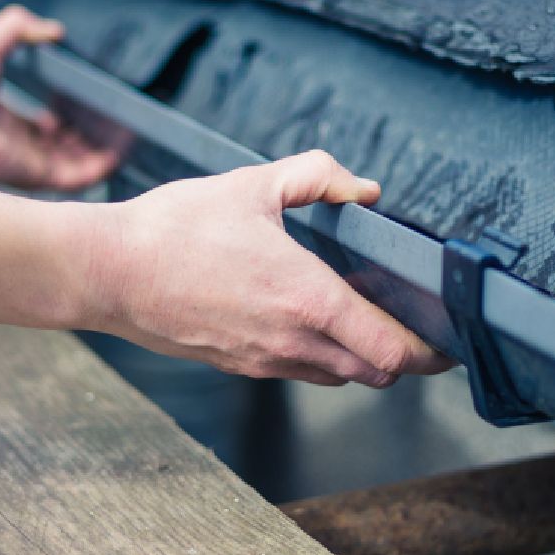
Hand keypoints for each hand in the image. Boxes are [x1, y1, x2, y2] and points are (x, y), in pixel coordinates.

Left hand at [0, 6, 122, 190]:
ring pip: (78, 162)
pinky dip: (103, 164)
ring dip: (103, 149)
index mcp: (4, 120)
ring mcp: (29, 162)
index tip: (89, 101)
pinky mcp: (37, 175)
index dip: (68, 114)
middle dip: (91, 134)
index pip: (44, 125)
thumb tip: (53, 29)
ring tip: (129, 131)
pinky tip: (121, 148)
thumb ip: (18, 28)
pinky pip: (80, 176)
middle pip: (65, 145)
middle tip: (116, 118)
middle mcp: (19, 145)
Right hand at [85, 151, 454, 386]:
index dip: (429, 351)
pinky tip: (310, 320)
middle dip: (404, 354)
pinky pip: (300, 372)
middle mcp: (292, 340)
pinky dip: (322, 356)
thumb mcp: (251, 185)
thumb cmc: (173, 229)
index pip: (392, 350)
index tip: (447, 338)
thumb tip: (363, 189)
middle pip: (376, 372)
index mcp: (306, 297)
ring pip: (340, 377)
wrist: (107, 273)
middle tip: (415, 325)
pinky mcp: (240, 366)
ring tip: (366, 320)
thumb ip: (317, 177)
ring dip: (362, 357)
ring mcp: (264, 360)